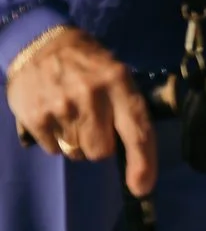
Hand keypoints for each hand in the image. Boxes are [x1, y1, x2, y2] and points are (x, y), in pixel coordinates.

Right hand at [5, 26, 157, 194]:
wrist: (39, 43)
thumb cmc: (87, 63)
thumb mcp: (116, 73)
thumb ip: (126, 107)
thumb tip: (139, 152)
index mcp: (120, 82)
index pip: (138, 130)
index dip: (143, 162)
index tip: (142, 187)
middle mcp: (93, 94)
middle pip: (102, 151)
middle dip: (100, 146)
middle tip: (93, 124)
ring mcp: (62, 106)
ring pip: (78, 153)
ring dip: (77, 144)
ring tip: (72, 117)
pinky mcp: (36, 116)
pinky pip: (53, 150)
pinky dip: (55, 141)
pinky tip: (54, 117)